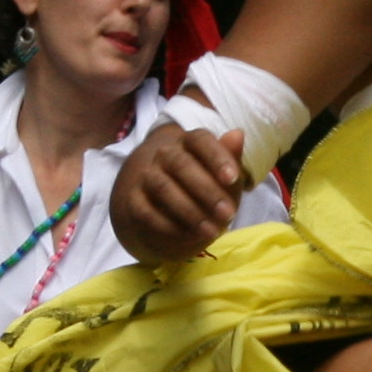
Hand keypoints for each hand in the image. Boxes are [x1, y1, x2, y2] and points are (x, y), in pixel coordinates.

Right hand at [114, 121, 243, 262]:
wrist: (165, 205)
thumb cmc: (204, 184)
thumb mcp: (222, 174)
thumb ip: (230, 157)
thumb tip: (238, 134)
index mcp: (189, 142)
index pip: (201, 140)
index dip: (217, 158)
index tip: (232, 178)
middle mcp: (164, 154)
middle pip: (181, 165)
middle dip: (207, 191)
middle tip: (227, 214)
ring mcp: (146, 175)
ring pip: (164, 188)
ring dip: (190, 211)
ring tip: (212, 232)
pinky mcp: (134, 200)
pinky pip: (147, 211)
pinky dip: (169, 226)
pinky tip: (189, 237)